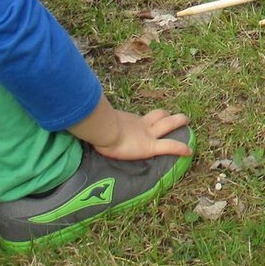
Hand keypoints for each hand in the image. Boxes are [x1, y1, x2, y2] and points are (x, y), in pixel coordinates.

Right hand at [70, 102, 191, 161]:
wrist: (101, 130)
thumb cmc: (97, 127)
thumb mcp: (96, 124)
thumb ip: (92, 119)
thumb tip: (75, 113)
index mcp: (130, 122)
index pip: (146, 117)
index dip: (156, 115)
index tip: (161, 114)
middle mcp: (141, 126)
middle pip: (160, 117)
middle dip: (170, 117)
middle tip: (180, 116)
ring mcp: (147, 134)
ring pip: (167, 126)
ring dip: (178, 122)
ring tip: (188, 123)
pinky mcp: (150, 146)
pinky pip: (169, 146)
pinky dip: (180, 148)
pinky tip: (190, 152)